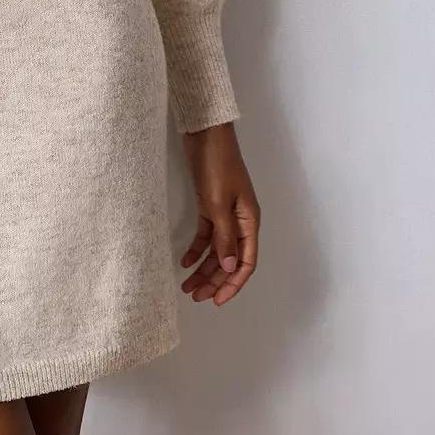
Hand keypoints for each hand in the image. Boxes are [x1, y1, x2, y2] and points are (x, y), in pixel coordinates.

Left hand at [179, 121, 259, 304]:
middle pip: (230, 259)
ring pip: (217, 249)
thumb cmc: (216, 166)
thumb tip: (231, 268)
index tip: (217, 300)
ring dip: (204, 268)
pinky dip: (197, 249)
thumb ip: (224, 236)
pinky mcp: (209, 205)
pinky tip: (185, 262)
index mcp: (249, 221)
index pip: (246, 262)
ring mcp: (225, 213)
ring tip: (187, 286)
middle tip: (195, 297)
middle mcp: (240, 221)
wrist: (205, 134)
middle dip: (215, 280)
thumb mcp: (218, 203)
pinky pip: (206, 234)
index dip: (233, 284)